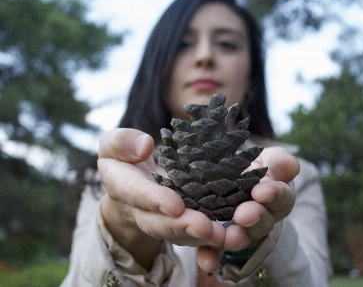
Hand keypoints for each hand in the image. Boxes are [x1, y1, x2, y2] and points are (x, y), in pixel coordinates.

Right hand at [97, 128, 224, 268]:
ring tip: (223, 236)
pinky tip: (230, 236)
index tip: (175, 205)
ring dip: (200, 237)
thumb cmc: (123, 156)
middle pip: (159, 223)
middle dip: (182, 227)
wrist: (129, 182)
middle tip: (205, 228)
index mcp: (122, 185)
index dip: (154, 200)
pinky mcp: (178, 223)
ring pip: (179, 234)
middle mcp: (140, 210)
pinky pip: (192, 235)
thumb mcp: (112, 143)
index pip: (136, 193)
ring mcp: (160, 220)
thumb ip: (121, 142)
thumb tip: (145, 146)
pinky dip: (209, 239)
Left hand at [197, 147, 299, 272]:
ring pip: (240, 238)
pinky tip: (207, 261)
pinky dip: (211, 258)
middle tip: (244, 215)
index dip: (274, 194)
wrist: (223, 176)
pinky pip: (214, 252)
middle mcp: (261, 219)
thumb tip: (292, 164)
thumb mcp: (266, 159)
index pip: (281, 197)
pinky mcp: (217, 241)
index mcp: (276, 197)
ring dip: (236, 239)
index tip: (261, 191)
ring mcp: (240, 232)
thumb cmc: (251, 166)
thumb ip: (278, 162)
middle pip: (263, 222)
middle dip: (255, 218)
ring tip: (228, 236)